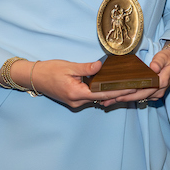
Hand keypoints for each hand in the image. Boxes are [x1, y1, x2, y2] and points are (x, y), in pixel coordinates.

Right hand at [17, 59, 133, 108]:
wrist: (34, 77)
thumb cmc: (50, 70)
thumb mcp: (69, 66)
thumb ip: (86, 68)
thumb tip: (101, 66)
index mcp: (76, 93)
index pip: (102, 94)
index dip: (118, 91)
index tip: (132, 87)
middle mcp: (77, 102)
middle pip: (102, 98)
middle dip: (118, 93)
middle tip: (134, 86)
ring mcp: (75, 103)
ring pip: (97, 99)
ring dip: (110, 93)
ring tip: (127, 85)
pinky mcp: (74, 100)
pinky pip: (91, 97)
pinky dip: (101, 93)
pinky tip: (110, 86)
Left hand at [105, 45, 169, 103]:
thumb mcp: (165, 56)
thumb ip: (159, 61)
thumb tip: (153, 68)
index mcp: (161, 82)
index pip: (143, 90)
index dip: (130, 94)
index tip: (118, 95)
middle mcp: (159, 90)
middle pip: (138, 97)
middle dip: (122, 99)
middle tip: (107, 101)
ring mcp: (156, 93)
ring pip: (138, 98)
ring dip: (124, 100)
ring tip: (108, 102)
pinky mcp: (153, 93)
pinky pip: (140, 97)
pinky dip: (129, 98)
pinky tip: (118, 99)